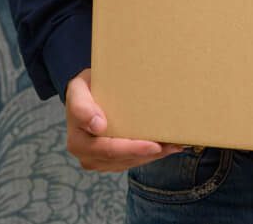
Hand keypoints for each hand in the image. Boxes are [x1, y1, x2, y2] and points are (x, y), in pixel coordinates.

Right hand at [65, 69, 183, 170]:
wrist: (83, 97)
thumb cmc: (84, 90)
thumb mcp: (78, 89)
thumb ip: (82, 105)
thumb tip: (98, 126)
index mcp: (77, 141)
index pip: (108, 149)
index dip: (131, 148)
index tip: (153, 144)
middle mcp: (86, 156)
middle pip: (122, 159)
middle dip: (148, 153)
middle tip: (172, 145)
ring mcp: (98, 161)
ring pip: (129, 162)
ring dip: (152, 155)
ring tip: (174, 145)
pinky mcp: (110, 161)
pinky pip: (131, 161)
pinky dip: (148, 154)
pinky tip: (165, 147)